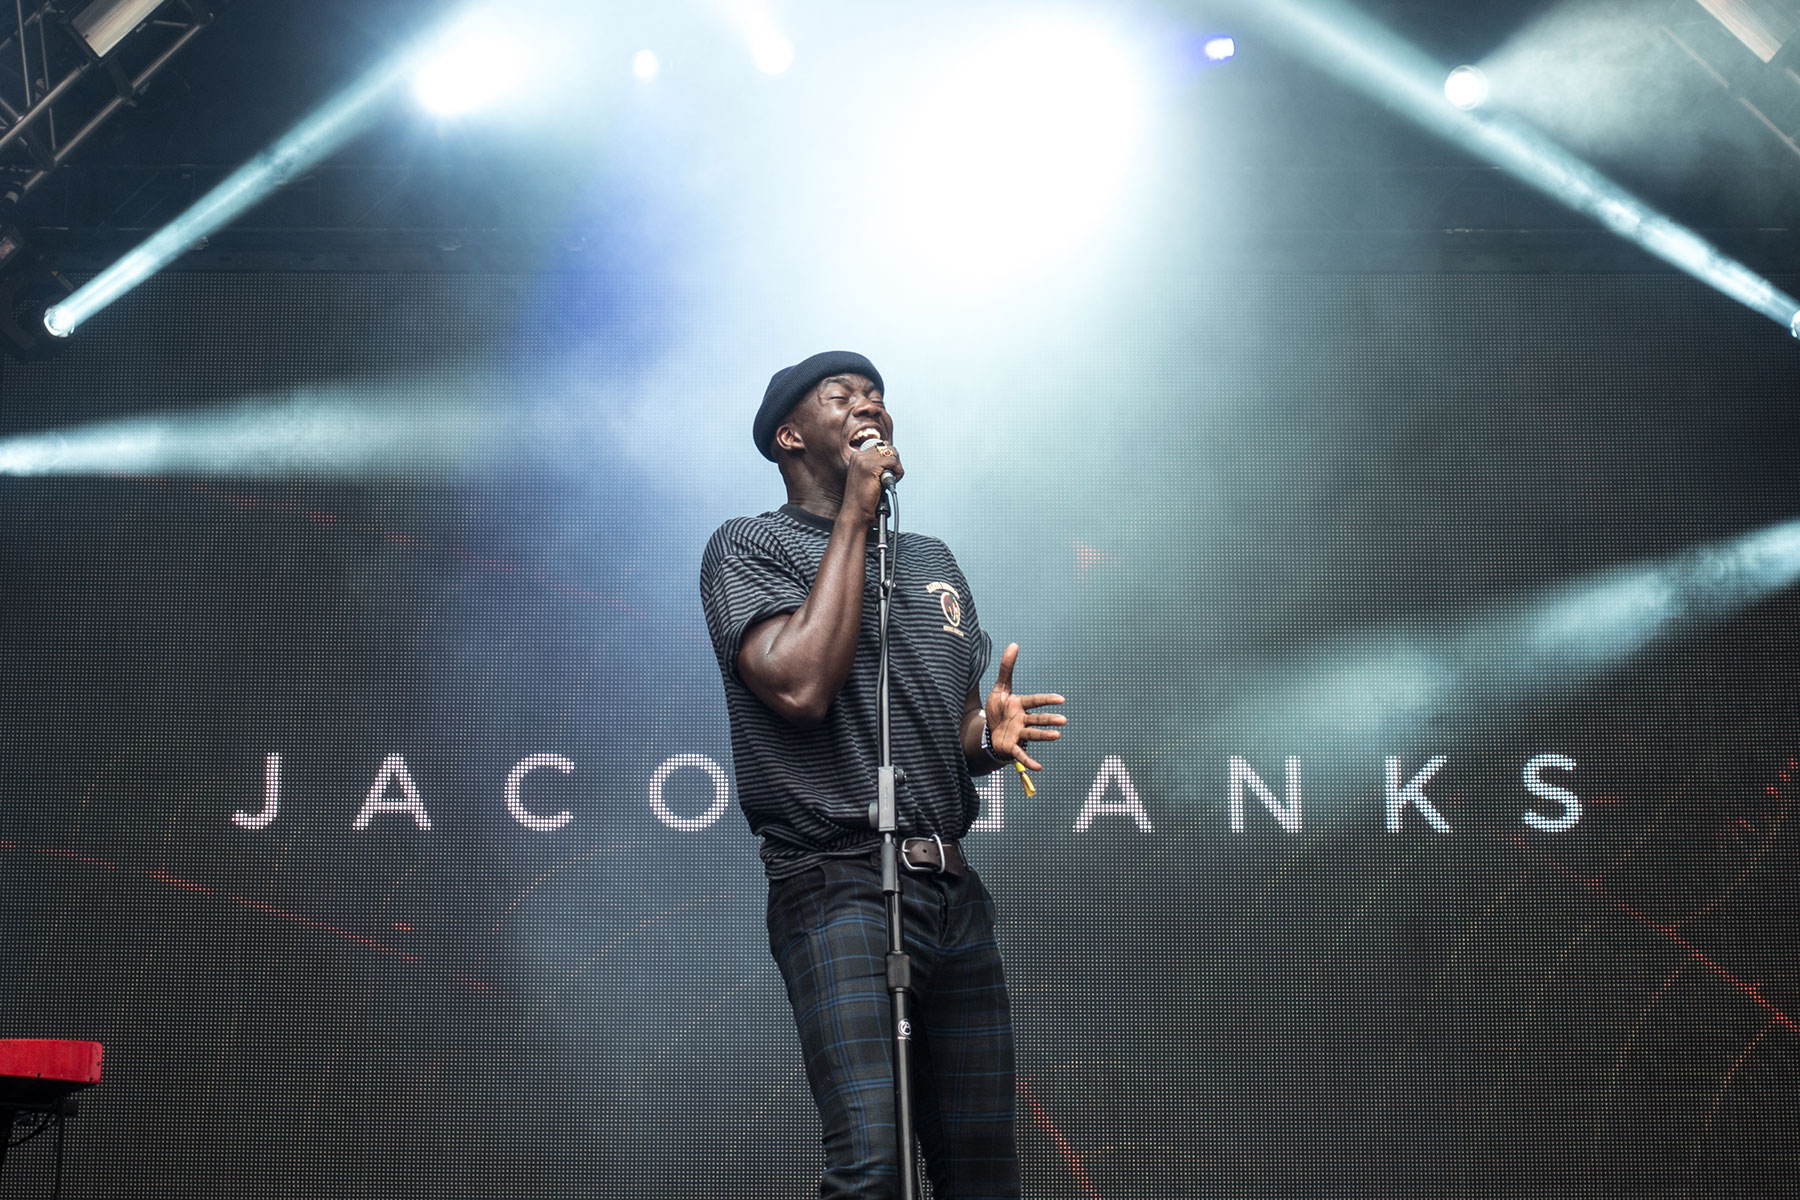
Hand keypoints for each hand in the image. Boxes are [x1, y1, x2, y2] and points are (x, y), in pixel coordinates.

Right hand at [844, 439, 901, 522]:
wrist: (855, 513)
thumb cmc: (864, 499)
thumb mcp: (868, 477)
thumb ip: (877, 465)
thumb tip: (893, 456)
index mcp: (856, 456)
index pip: (882, 445)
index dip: (890, 459)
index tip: (887, 473)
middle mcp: (858, 456)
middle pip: (889, 447)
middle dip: (895, 462)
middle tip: (890, 477)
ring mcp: (863, 461)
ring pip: (893, 453)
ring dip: (897, 468)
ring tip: (888, 481)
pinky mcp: (870, 468)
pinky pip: (893, 461)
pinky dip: (897, 472)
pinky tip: (889, 482)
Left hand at [985, 642, 1065, 771]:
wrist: (986, 729)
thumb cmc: (997, 709)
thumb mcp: (1000, 687)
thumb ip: (1007, 668)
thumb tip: (1014, 645)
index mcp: (1020, 705)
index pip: (1034, 701)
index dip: (1046, 700)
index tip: (1061, 699)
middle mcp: (1022, 720)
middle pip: (1037, 720)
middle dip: (1049, 720)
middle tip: (1063, 720)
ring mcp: (1018, 734)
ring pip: (1032, 735)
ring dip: (1044, 736)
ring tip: (1057, 736)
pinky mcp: (1011, 747)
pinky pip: (1021, 755)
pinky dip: (1029, 761)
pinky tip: (1039, 767)